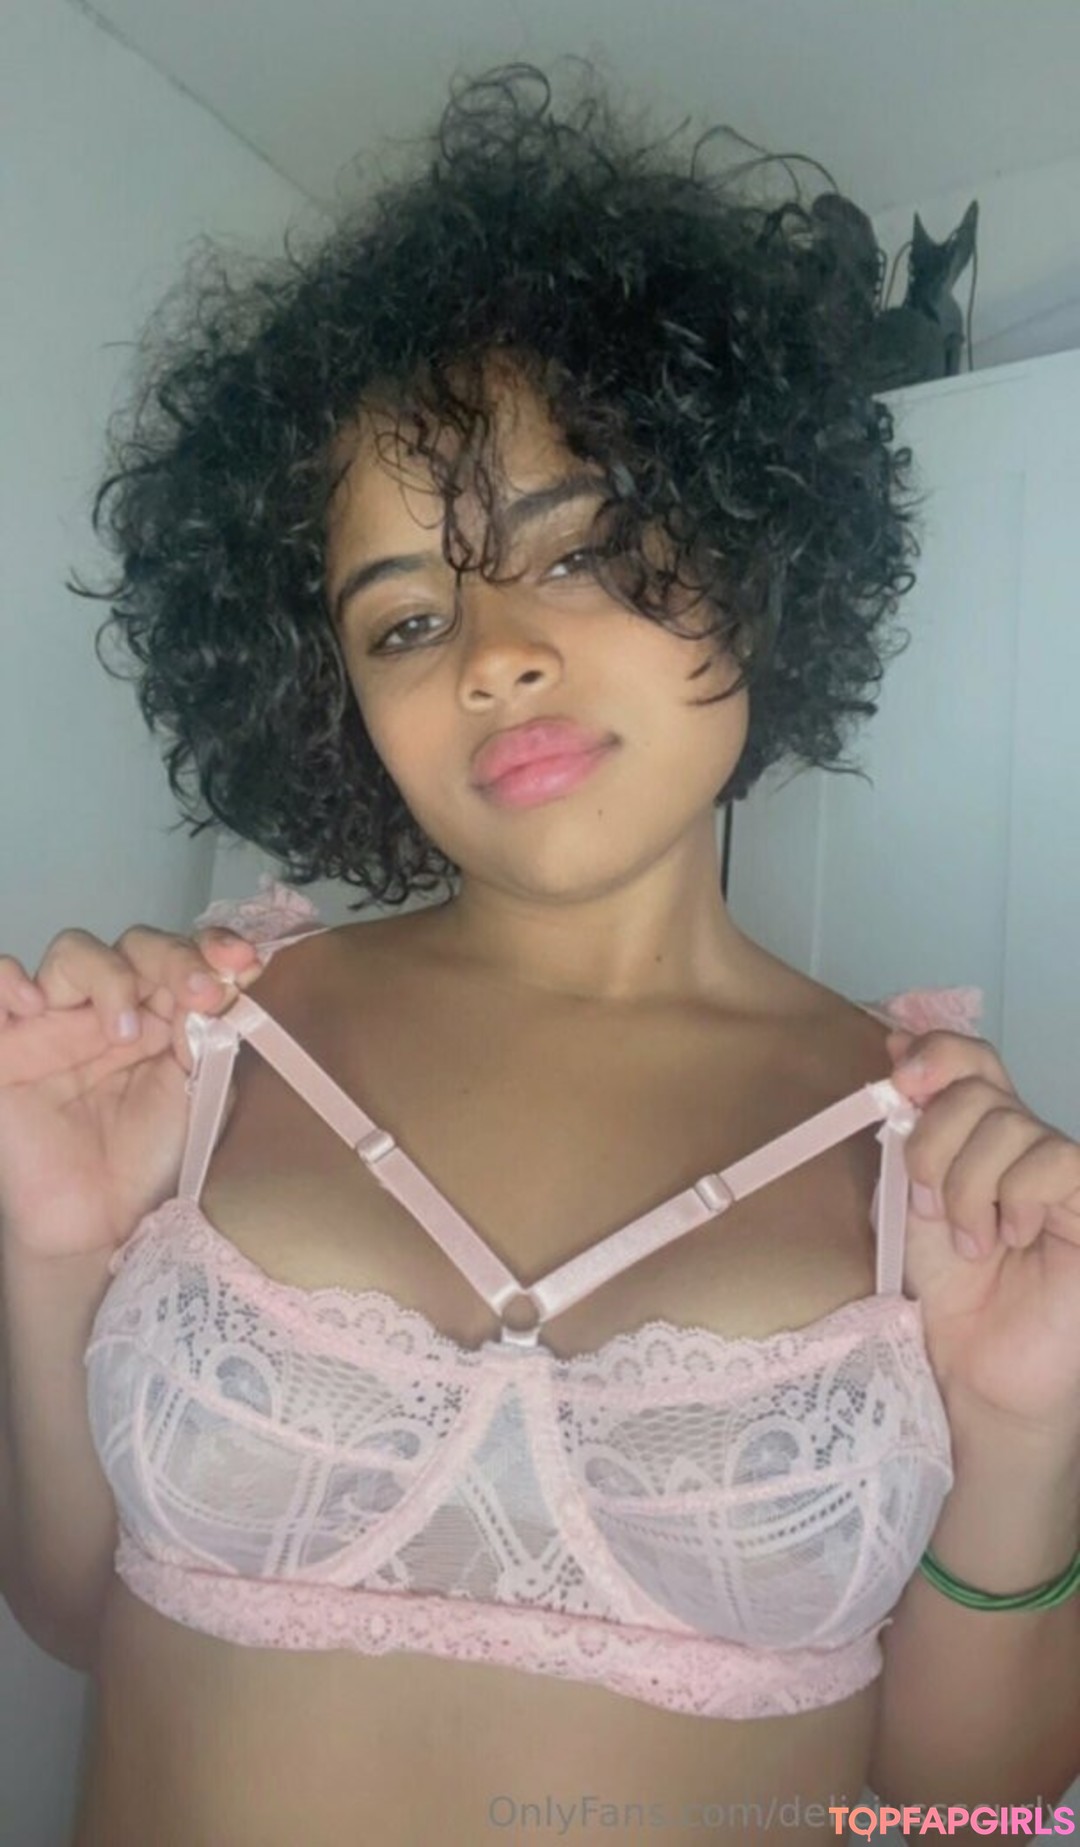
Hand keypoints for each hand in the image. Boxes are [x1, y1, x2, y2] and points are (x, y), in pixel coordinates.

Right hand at [0, 922, 262, 1258]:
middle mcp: (112, 1007)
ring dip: (108, 974)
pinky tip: (37, 1004)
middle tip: (201, 994)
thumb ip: (208, 1039)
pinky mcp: (7, 1046)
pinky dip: (9, 980)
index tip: (245, 966)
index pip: (185, 954)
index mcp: (163, 1013)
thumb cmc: (149, 1161)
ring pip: (73, 953)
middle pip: (135, 946)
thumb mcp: (199, 1094)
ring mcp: (58, 1023)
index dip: (213, 949)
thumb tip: (217, 989)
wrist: (98, 1224)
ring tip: (126, 1030)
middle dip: (174, 960)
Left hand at [884, 1026, 1079, 1442]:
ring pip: (1006, 1125)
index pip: (970, 1056)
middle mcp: (1025, 1140)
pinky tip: (1014, 1239)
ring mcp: (1061, 1169)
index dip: (935, 1054)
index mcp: (979, 1132)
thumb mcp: (911, 1197)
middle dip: (932, 1146)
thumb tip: (894, 1043)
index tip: (897, 1081)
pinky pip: (1052, 1161)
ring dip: (967, 1188)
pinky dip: (1015, 1200)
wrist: (977, 1368)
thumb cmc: (949, 1291)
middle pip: (976, 1087)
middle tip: (929, 1209)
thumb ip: (909, 1128)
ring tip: (974, 1242)